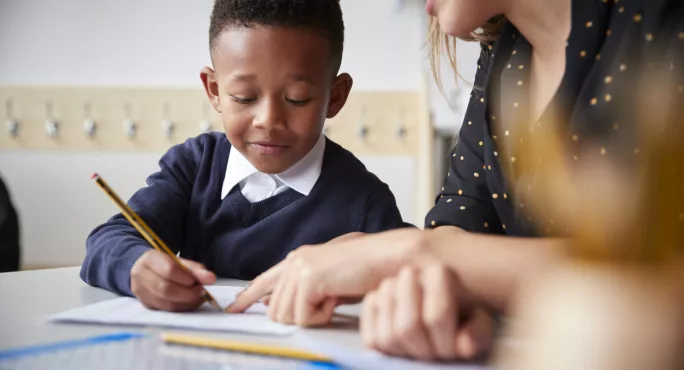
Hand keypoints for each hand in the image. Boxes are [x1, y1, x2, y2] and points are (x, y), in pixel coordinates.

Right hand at [130, 249, 216, 311]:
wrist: (145, 270)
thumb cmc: (165, 264)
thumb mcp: (180, 262)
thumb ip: (196, 270)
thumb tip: (211, 279)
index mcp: (149, 259)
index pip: (170, 270)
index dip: (187, 278)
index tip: (200, 282)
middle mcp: (140, 276)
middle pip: (166, 289)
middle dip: (188, 293)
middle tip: (201, 292)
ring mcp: (140, 293)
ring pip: (166, 303)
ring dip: (186, 302)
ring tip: (197, 297)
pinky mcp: (146, 305)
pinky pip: (166, 310)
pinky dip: (181, 308)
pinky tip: (188, 303)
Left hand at [227, 228, 423, 325]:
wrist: (388, 257)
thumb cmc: (366, 270)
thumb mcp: (329, 282)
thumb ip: (303, 291)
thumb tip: (278, 307)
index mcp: (299, 259)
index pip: (264, 280)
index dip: (247, 296)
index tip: (234, 308)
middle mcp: (295, 261)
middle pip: (275, 309)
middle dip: (298, 318)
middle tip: (325, 308)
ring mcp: (300, 268)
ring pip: (286, 315)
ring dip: (312, 317)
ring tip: (333, 301)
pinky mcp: (308, 278)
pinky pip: (303, 316)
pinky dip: (322, 316)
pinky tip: (336, 298)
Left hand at [361, 264, 493, 360]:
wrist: (445, 325)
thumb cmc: (463, 314)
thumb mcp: (481, 318)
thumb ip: (478, 330)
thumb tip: (465, 345)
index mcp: (454, 345)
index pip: (439, 318)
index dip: (438, 291)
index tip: (439, 268)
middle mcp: (427, 356)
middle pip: (409, 327)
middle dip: (407, 295)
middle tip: (410, 270)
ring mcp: (402, 356)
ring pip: (388, 334)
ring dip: (389, 300)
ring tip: (396, 281)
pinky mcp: (381, 352)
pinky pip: (371, 338)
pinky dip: (372, 310)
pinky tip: (380, 295)